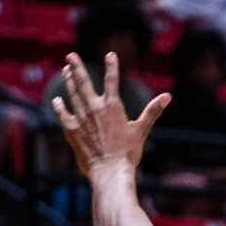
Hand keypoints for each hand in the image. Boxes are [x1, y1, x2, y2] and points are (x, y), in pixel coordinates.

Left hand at [50, 52, 169, 179]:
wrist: (110, 171)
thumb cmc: (128, 153)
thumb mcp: (142, 130)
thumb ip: (152, 111)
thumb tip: (168, 96)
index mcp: (112, 106)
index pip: (111, 79)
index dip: (111, 65)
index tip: (110, 54)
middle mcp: (94, 108)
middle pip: (83, 82)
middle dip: (77, 66)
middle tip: (70, 55)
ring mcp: (80, 118)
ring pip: (72, 94)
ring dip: (68, 81)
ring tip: (65, 71)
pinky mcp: (71, 130)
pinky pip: (63, 114)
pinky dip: (59, 106)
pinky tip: (57, 100)